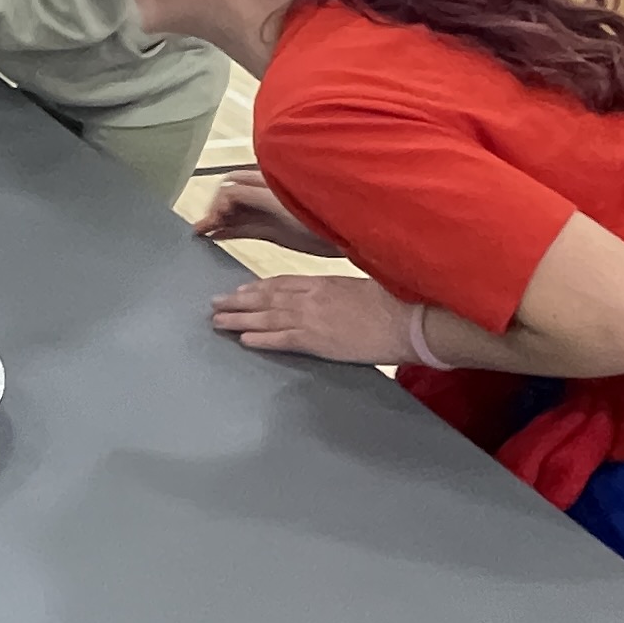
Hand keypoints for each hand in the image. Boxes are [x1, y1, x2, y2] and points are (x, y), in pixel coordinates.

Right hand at [196, 173, 343, 257]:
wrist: (356, 231)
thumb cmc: (326, 212)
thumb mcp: (283, 201)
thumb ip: (252, 195)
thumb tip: (223, 196)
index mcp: (270, 178)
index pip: (231, 185)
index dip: (217, 201)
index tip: (211, 221)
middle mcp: (267, 191)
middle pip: (230, 195)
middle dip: (214, 208)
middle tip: (203, 227)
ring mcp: (270, 210)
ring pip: (235, 211)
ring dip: (219, 219)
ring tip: (204, 231)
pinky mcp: (274, 228)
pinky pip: (244, 226)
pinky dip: (229, 229)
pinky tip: (218, 235)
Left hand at [209, 274, 415, 366]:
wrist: (408, 319)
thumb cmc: (395, 302)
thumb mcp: (363, 286)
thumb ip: (340, 290)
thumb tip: (335, 298)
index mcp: (323, 282)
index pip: (281, 283)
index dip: (257, 288)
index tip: (240, 290)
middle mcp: (312, 297)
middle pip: (266, 298)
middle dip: (238, 301)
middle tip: (214, 304)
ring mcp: (313, 318)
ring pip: (266, 317)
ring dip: (240, 319)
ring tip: (218, 321)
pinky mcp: (318, 341)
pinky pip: (282, 340)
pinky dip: (261, 339)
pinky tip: (244, 340)